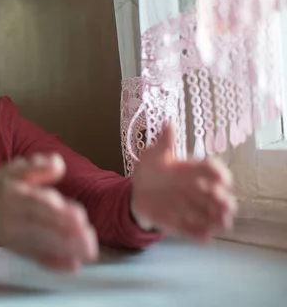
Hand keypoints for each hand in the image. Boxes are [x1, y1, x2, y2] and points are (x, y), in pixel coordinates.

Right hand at [0, 154, 97, 271]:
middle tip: (89, 239)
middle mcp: (12, 218)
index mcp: (12, 194)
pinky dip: (54, 263)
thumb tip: (58, 164)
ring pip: (41, 245)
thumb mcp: (13, 170)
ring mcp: (15, 237)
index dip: (57, 211)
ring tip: (89, 252)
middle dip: (67, 235)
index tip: (79, 216)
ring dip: (65, 250)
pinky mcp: (18, 249)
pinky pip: (36, 258)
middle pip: (41, 227)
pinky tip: (73, 265)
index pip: (36, 203)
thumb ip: (36, 166)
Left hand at [131, 123, 236, 242]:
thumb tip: (168, 123)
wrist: (137, 192)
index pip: (211, 170)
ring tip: (222, 223)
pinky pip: (193, 230)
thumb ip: (163, 143)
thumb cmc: (150, 170)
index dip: (218, 173)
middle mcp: (197, 190)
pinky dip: (199, 234)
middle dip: (223, 200)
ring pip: (211, 215)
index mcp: (192, 171)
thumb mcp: (153, 155)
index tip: (221, 178)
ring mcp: (191, 207)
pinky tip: (204, 237)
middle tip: (224, 202)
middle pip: (217, 195)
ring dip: (218, 219)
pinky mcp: (182, 222)